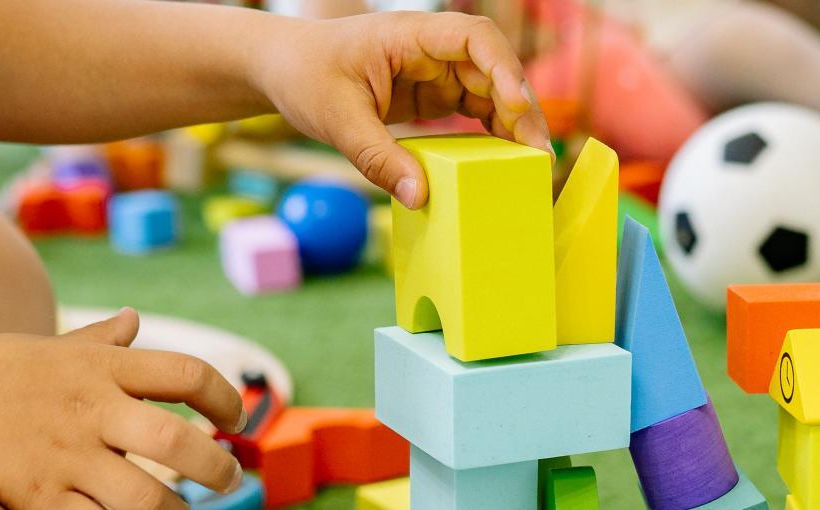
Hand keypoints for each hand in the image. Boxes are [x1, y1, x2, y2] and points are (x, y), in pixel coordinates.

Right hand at [0, 309, 243, 508]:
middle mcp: (91, 411)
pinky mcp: (40, 498)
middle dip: (214, 468)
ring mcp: (66, 457)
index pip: (187, 374)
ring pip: (143, 498)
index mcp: (102, 369)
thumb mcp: (53, 348)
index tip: (234, 418)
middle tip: (229, 480)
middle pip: (175, 442)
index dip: (225, 397)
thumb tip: (133, 319)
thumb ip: (101, 340)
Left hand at [255, 11, 553, 208]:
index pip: (473, 37)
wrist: (281, 70)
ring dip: (515, 122)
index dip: (503, 67)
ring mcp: (436, 70)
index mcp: (409, 35)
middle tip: (537, 152)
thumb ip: (377, 158)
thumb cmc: (303, 76)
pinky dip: (494, 132)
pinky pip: (475, 108)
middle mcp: (431, 48)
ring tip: (532, 161)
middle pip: (494, 67)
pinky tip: (507, 159)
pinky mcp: (433, 94)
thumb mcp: (335, 120)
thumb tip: (419, 197)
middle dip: (521, 106)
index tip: (516, 104)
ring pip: (491, 90)